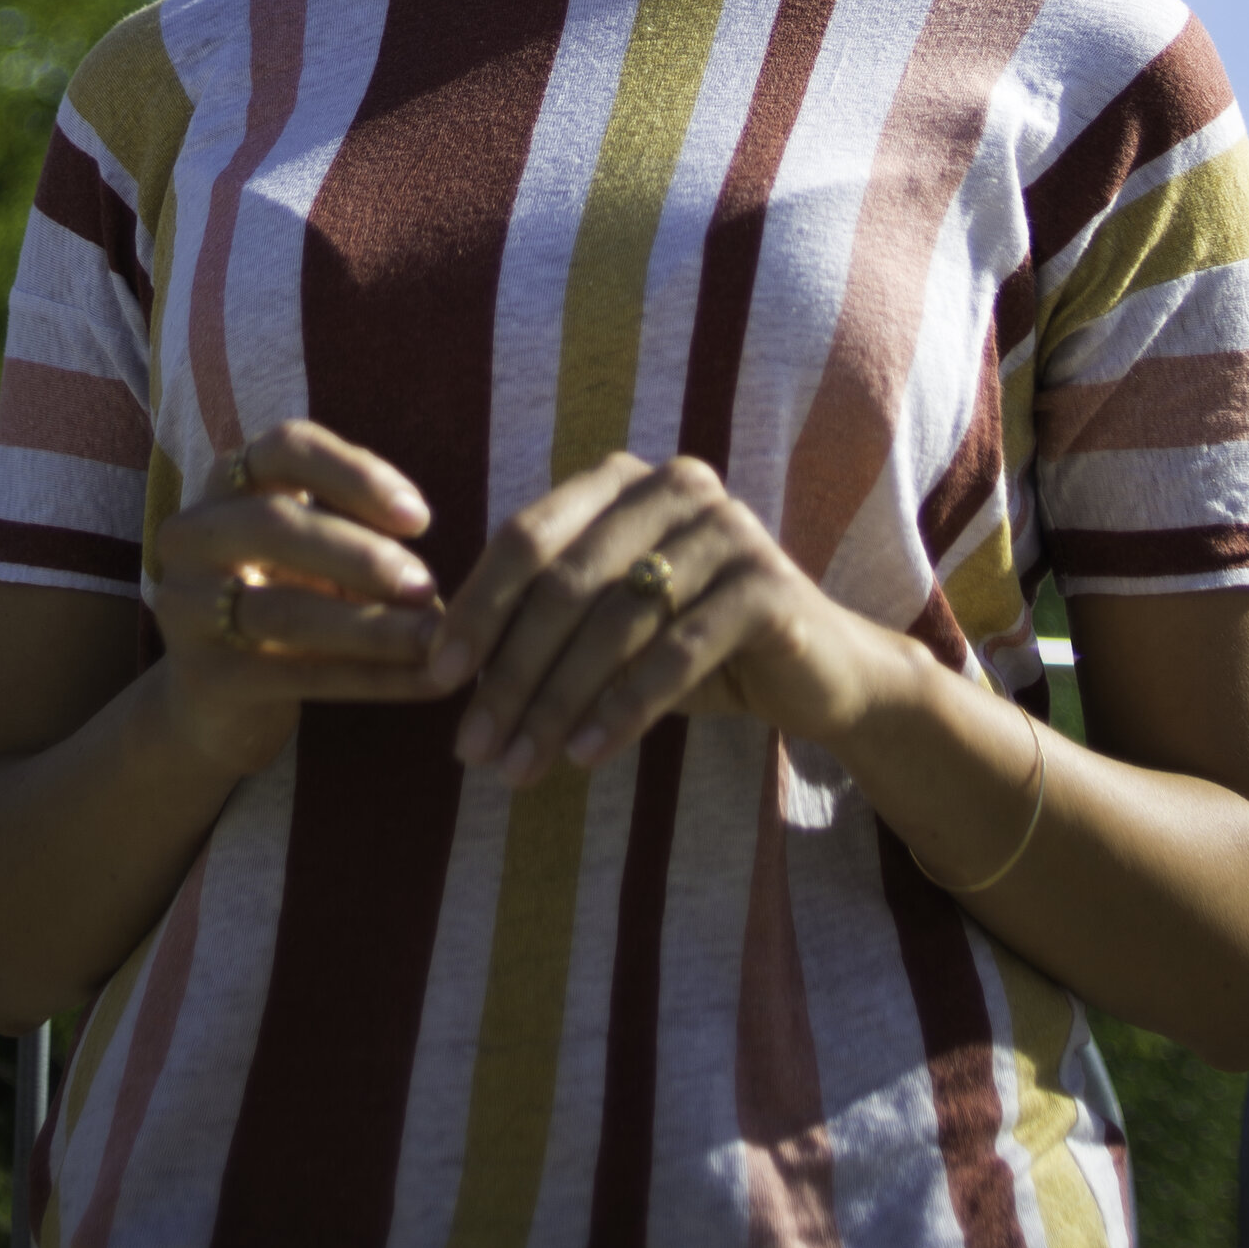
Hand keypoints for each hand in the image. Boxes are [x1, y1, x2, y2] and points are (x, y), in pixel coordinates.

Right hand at [155, 420, 447, 780]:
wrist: (215, 700)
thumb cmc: (284, 598)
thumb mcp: (314, 551)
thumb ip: (359, 530)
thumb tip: (428, 551)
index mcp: (226, 484)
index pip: (285, 447)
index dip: (355, 473)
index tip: (420, 517)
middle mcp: (192, 534)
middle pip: (275, 524)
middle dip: (362, 555)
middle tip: (426, 584)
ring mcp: (187, 606)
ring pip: (285, 609)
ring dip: (373, 626)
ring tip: (435, 638)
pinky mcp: (206, 676)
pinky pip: (298, 673)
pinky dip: (371, 677)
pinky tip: (425, 682)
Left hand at [424, 449, 885, 787]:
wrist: (815, 672)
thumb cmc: (688, 647)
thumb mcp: (606, 628)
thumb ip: (538, 624)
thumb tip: (433, 661)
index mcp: (621, 479)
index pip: (527, 537)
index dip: (476, 608)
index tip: (436, 678)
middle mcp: (672, 485)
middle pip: (564, 583)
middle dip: (510, 671)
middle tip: (472, 747)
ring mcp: (726, 527)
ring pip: (613, 623)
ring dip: (555, 704)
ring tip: (516, 768)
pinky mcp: (766, 584)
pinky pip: (675, 652)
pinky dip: (622, 709)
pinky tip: (582, 757)